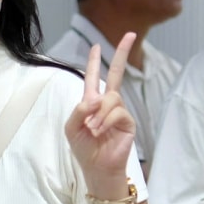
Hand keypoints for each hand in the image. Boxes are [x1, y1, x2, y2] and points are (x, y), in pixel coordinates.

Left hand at [64, 32, 137, 196]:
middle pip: (117, 74)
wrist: (97, 169)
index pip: (94, 78)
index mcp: (91, 103)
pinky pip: (117, 111)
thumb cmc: (84, 149)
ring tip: (92, 129)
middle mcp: (107, 104)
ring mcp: (119, 112)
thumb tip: (94, 98)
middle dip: (122, 54)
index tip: (96, 45)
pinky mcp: (128, 122)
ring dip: (98, 113)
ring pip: (111, 98)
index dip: (95, 62)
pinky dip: (105, 120)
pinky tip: (100, 131)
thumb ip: (78, 110)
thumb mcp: (72, 128)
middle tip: (131, 35)